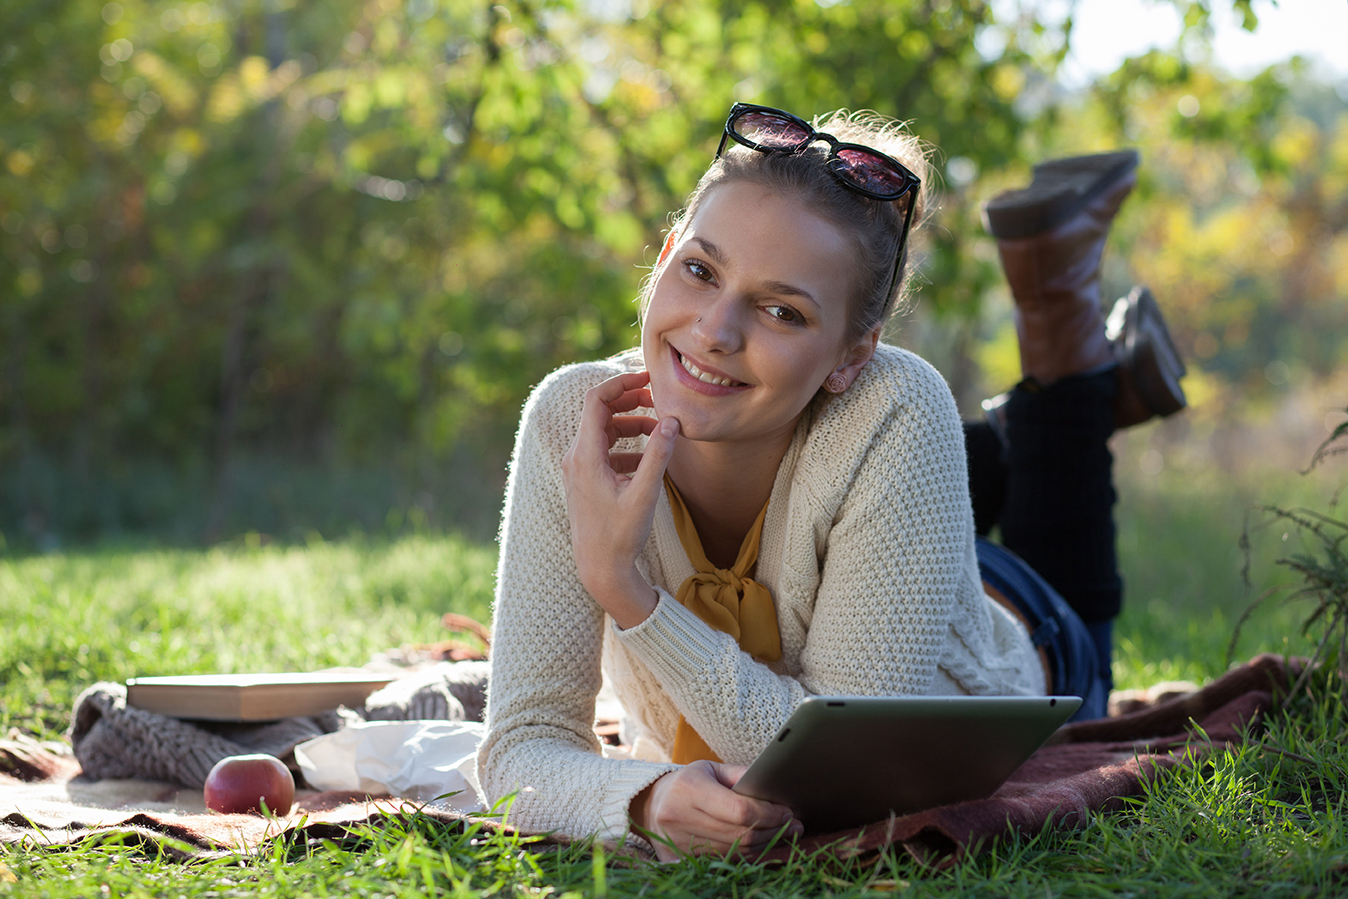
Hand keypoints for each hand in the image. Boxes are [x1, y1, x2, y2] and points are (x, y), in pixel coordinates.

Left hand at [560, 370, 679, 627]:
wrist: (599, 569)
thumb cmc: (619, 535)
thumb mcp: (644, 494)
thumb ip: (657, 455)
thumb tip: (671, 421)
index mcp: (585, 455)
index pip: (596, 400)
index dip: (621, 383)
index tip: (648, 379)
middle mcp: (576, 457)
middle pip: (598, 411)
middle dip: (629, 401)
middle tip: (658, 399)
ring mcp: (578, 469)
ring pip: (603, 431)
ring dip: (630, 424)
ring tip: (659, 429)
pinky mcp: (584, 480)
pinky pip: (603, 450)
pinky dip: (625, 446)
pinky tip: (647, 458)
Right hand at [630, 761, 801, 861]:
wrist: (651, 807)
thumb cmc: (688, 783)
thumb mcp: (711, 769)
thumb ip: (741, 775)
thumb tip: (774, 786)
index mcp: (689, 789)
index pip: (739, 810)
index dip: (769, 814)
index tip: (787, 811)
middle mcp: (679, 817)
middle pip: (740, 834)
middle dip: (773, 830)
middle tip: (794, 824)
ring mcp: (677, 843)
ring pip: (734, 852)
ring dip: (764, 844)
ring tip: (783, 833)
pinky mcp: (677, 861)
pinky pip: (722, 861)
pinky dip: (746, 854)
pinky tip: (760, 844)